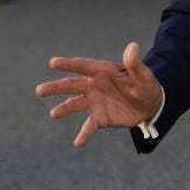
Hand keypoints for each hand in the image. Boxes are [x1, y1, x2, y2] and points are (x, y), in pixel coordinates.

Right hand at [36, 42, 163, 147]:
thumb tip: (133, 46)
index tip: (53, 63)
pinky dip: (84, 135)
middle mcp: (93, 85)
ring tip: (54, 114)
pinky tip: (78, 143)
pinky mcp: (100, 118)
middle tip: (39, 91)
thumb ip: (135, 64)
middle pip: (72, 85)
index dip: (68, 64)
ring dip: (64, 109)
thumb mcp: (143, 75)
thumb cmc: (145, 84)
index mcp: (102, 71)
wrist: (150, 104)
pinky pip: (89, 127)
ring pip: (74, 105)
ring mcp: (94, 102)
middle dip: (56, 88)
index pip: (82, 66)